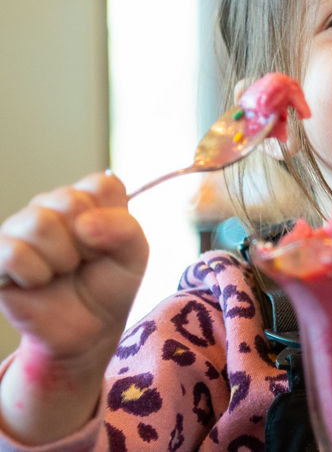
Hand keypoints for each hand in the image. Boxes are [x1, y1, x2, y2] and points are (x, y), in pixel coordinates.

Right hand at [0, 171, 148, 363]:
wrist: (88, 329)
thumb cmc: (110, 285)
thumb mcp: (135, 255)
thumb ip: (125, 229)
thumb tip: (83, 224)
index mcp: (86, 198)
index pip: (101, 185)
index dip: (112, 219)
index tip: (109, 243)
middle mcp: (50, 205)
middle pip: (69, 200)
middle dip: (88, 242)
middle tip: (85, 262)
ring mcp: (19, 229)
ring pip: (39, 222)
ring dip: (62, 259)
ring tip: (62, 271)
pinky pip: (14, 253)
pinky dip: (37, 275)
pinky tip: (39, 281)